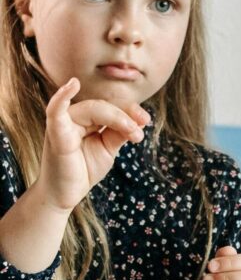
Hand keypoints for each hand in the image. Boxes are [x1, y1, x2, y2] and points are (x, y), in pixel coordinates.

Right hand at [38, 78, 147, 212]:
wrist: (64, 195)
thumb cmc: (84, 170)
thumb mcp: (108, 149)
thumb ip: (120, 133)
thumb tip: (139, 120)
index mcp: (87, 119)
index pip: (111, 106)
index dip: (130, 110)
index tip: (146, 121)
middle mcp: (74, 118)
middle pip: (104, 106)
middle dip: (126, 116)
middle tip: (139, 134)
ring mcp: (63, 124)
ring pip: (93, 108)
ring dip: (117, 118)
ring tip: (134, 134)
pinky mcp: (55, 134)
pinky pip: (55, 111)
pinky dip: (61, 97)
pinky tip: (72, 85)